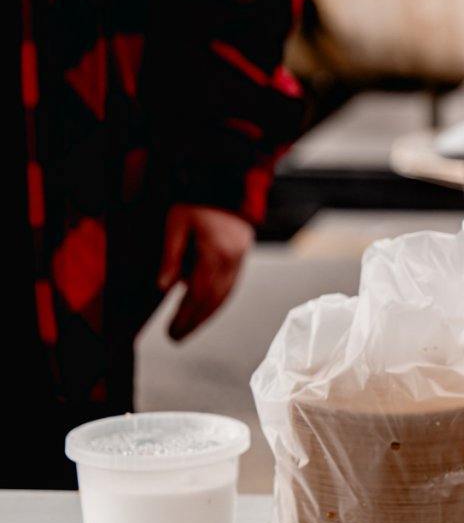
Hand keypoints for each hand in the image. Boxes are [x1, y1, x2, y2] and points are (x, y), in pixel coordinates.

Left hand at [158, 204, 252, 341]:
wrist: (227, 184)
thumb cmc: (200, 201)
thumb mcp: (177, 223)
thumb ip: (171, 255)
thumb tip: (164, 286)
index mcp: (216, 254)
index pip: (198, 293)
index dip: (185, 316)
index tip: (172, 332)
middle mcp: (232, 261)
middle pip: (213, 300)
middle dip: (195, 322)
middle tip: (177, 337)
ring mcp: (240, 259)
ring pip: (224, 296)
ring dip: (207, 316)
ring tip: (189, 329)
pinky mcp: (241, 257)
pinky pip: (230, 286)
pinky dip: (217, 302)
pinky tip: (207, 309)